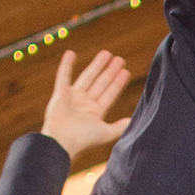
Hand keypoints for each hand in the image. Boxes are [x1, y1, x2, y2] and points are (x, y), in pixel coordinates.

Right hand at [42, 48, 132, 163]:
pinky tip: (71, 53)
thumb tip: (133, 120)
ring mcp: (73, 98)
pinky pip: (63, 76)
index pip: (110, 94)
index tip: (126, 71)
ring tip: (106, 53)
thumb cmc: (83, 140)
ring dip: (96, 65)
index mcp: (95, 112)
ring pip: (87, 77)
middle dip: (110, 71)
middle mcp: (85, 104)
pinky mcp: (60, 93)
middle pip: (100, 83)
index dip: (118, 83)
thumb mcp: (105, 133)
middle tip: (120, 59)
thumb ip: (119, 127)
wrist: (62, 141)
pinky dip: (66, 65)